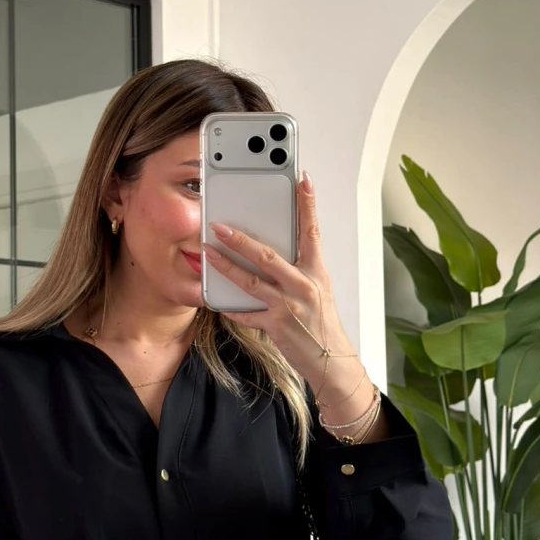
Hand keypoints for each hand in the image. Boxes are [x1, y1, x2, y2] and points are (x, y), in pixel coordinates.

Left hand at [202, 171, 356, 393]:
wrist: (331, 359)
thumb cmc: (322, 322)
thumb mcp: (318, 289)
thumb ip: (298, 269)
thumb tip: (273, 251)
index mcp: (316, 272)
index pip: (312, 231)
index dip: (308, 204)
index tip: (302, 179)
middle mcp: (303, 285)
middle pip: (267, 256)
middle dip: (240, 240)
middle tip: (219, 226)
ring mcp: (289, 306)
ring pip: (251, 282)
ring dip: (226, 266)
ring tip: (208, 253)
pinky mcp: (276, 326)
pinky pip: (247, 314)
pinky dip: (231, 307)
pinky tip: (216, 300)